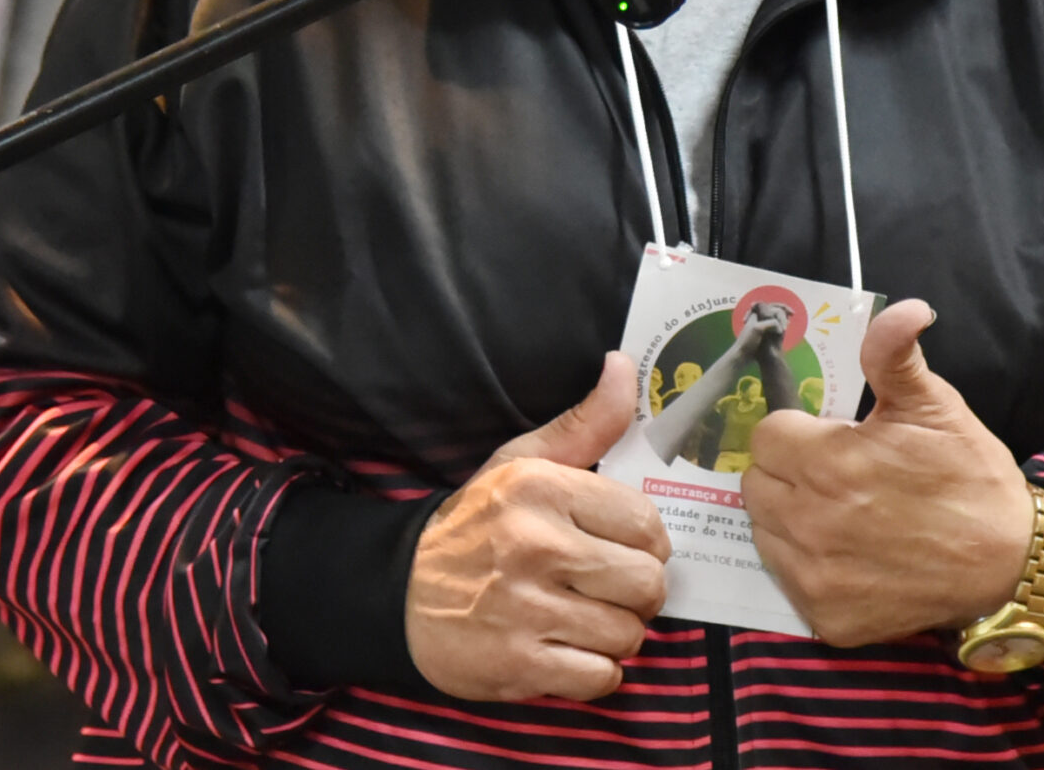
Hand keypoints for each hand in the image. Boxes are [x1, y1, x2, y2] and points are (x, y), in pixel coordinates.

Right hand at [407, 352, 672, 701]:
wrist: (397, 593)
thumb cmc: (475, 526)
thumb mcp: (520, 463)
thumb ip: (585, 422)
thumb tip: (625, 365)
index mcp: (542, 489)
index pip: (646, 523)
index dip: (644, 542)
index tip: (619, 547)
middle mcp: (536, 546)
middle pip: (647, 583)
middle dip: (636, 592)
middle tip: (605, 589)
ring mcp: (527, 610)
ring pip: (628, 635)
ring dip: (614, 634)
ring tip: (581, 618)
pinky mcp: (519, 666)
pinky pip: (602, 678)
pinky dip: (592, 671)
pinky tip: (565, 650)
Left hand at [741, 300, 1033, 646]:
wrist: (1011, 563)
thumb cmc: (970, 478)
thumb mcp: (936, 406)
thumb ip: (895, 355)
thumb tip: (905, 309)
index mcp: (828, 462)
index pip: (766, 435)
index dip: (798, 433)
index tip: (831, 441)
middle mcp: (810, 522)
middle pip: (757, 483)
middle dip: (788, 472)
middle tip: (835, 477)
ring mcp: (815, 575)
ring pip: (764, 531)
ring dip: (790, 519)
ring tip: (842, 515)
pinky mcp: (826, 619)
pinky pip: (787, 579)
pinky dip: (808, 567)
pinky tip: (850, 556)